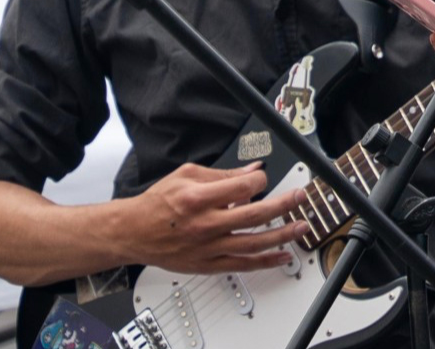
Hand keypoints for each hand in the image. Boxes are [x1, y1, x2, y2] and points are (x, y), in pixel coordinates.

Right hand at [122, 162, 311, 273]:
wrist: (133, 232)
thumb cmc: (157, 204)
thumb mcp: (186, 175)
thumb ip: (223, 174)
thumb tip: (252, 170)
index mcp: (199, 198)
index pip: (243, 187)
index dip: (259, 180)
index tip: (262, 178)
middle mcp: (206, 224)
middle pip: (254, 215)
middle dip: (283, 204)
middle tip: (300, 197)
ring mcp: (208, 247)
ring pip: (254, 243)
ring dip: (282, 235)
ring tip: (301, 226)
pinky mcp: (208, 264)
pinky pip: (243, 265)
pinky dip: (266, 262)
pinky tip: (283, 256)